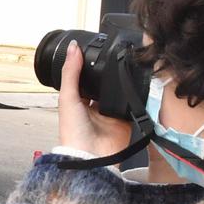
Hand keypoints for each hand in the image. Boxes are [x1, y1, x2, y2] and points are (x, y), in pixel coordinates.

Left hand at [57, 41, 133, 158]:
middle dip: (107, 76)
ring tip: (126, 68)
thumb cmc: (72, 132)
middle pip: (102, 86)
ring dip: (121, 84)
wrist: (90, 155)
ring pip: (117, 93)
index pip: (84, 80)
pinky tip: (136, 85)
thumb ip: (71, 72)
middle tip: (116, 58)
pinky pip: (131, 105)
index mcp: (77, 101)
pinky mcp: (124, 120)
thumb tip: (73, 48)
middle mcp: (93, 107)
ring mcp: (109, 114)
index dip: (89, 67)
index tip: (96, 51)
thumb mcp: (67, 97)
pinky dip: (133, 97)